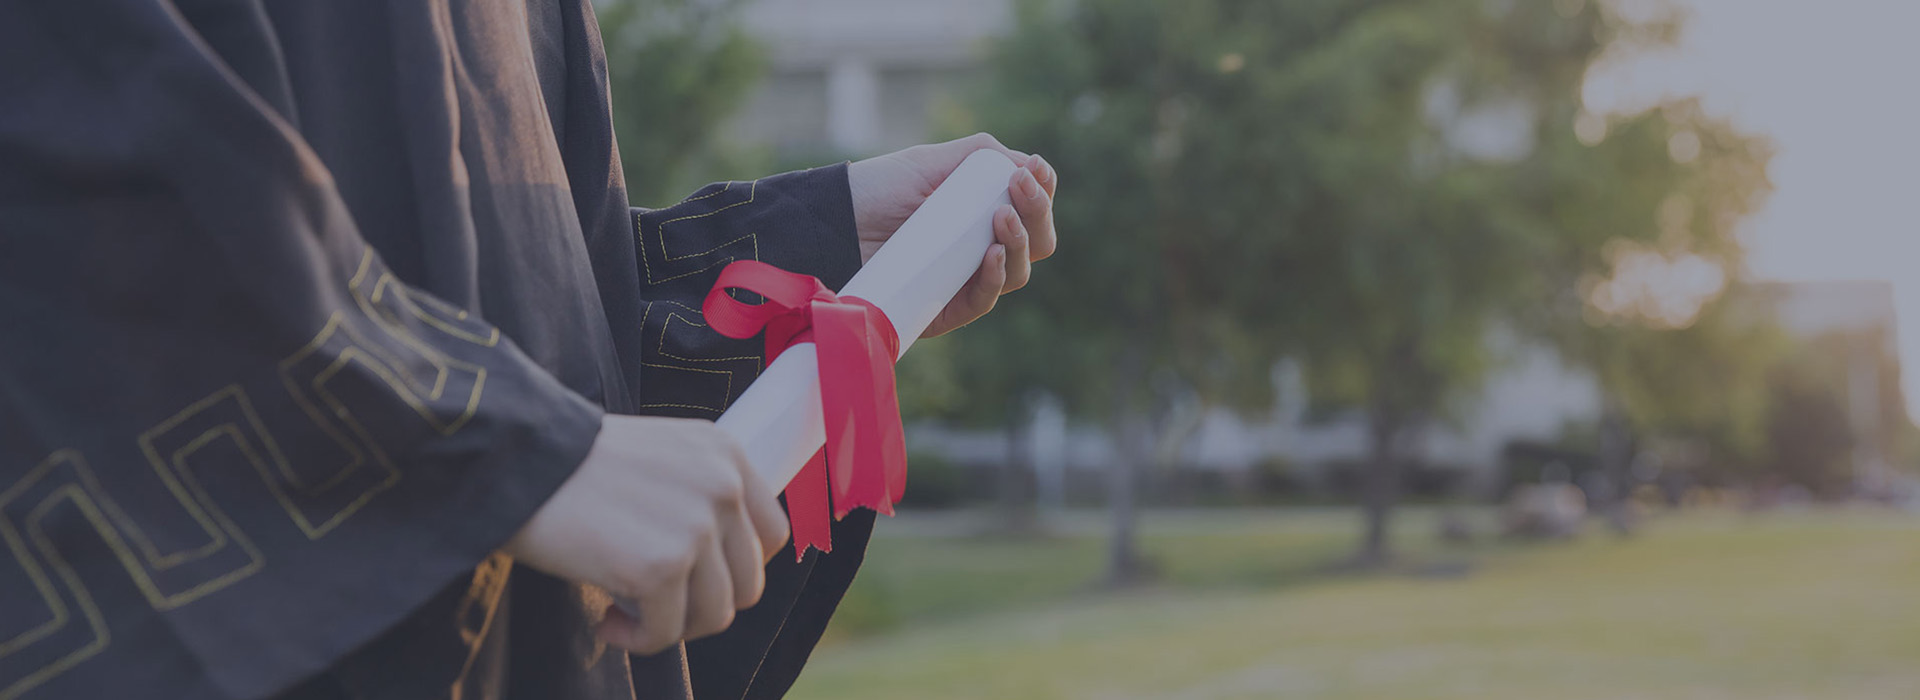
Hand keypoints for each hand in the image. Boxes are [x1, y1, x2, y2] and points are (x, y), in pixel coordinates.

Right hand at [503, 414, 789, 654]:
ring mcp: (697, 528)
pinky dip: (636, 638)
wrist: (515, 459)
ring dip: (670, 625)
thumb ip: (700, 495)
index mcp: (728, 455)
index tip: (695, 577)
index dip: (736, 569)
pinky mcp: (662, 568)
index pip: (772, 535)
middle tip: (655, 601)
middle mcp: (723, 487)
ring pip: (714, 615)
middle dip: (701, 604)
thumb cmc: (574, 465)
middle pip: (748, 584)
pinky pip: (666, 634)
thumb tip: (719, 566)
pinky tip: (607, 620)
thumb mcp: (662, 454)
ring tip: (625, 610)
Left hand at [846, 133, 1058, 337]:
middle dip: (1038, 214)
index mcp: (984, 212)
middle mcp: (981, 248)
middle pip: (1037, 243)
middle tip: (1020, 189)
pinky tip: (994, 255)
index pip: (1032, 209)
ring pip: (1019, 272)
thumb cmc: (879, 189)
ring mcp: (964, 280)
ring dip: (1021, 243)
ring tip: (1001, 219)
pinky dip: (996, 278)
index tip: (1035, 172)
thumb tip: (1030, 167)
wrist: (833, 222)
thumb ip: (980, 156)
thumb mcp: (931, 162)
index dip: (1043, 192)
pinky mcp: (943, 309)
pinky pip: (983, 300)